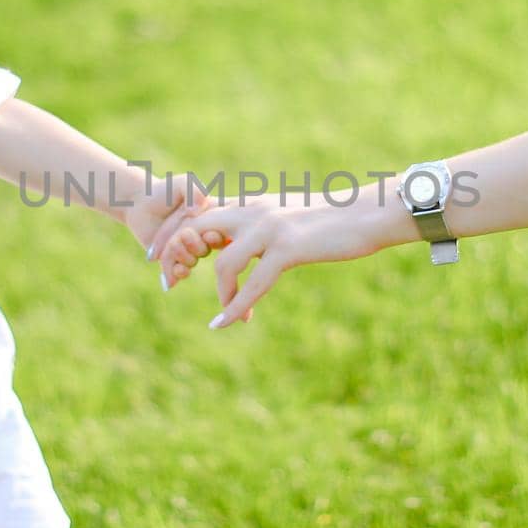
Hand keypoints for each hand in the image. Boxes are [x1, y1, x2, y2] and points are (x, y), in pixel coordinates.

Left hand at [123, 171, 213, 263]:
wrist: (140, 203)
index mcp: (212, 219)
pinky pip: (182, 272)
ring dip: (183, 255)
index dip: (217, 238)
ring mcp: (189, 248)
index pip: (223, 233)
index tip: (208, 234)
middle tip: (184, 235)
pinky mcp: (174, 259)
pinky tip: (175, 269)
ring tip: (172, 245)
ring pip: (194, 260)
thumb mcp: (182, 183)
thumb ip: (193, 190)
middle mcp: (203, 235)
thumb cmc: (164, 191)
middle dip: (196, 245)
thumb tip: (198, 210)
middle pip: (207, 249)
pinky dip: (179, 272)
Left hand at [156, 193, 390, 327]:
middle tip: (168, 283)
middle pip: (196, 230)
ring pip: (224, 262)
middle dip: (175, 256)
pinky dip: (236, 305)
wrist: (366, 214)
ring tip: (224, 314)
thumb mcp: (290, 218)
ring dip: (221, 294)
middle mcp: (254, 211)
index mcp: (252, 204)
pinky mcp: (288, 249)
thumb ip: (263, 228)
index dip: (175, 234)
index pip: (199, 213)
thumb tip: (247, 244)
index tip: (161, 258)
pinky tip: (227, 323)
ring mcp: (270, 229)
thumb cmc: (332, 221)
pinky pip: (254, 282)